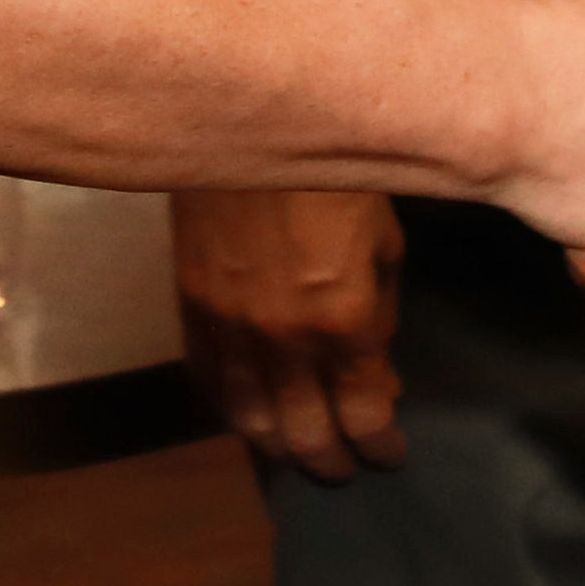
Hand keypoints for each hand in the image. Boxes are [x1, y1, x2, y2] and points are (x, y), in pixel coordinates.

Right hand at [172, 188, 407, 480]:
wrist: (253, 115)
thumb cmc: (337, 170)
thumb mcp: (385, 239)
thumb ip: (381, 311)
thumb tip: (378, 367)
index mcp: (343, 320)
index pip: (364, 414)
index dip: (381, 444)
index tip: (392, 451)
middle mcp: (283, 339)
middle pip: (306, 436)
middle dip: (332, 464)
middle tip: (348, 471)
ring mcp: (230, 326)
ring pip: (250, 421)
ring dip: (279, 448)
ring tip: (300, 454)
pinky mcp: (192, 306)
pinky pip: (208, 381)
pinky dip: (232, 409)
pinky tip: (249, 415)